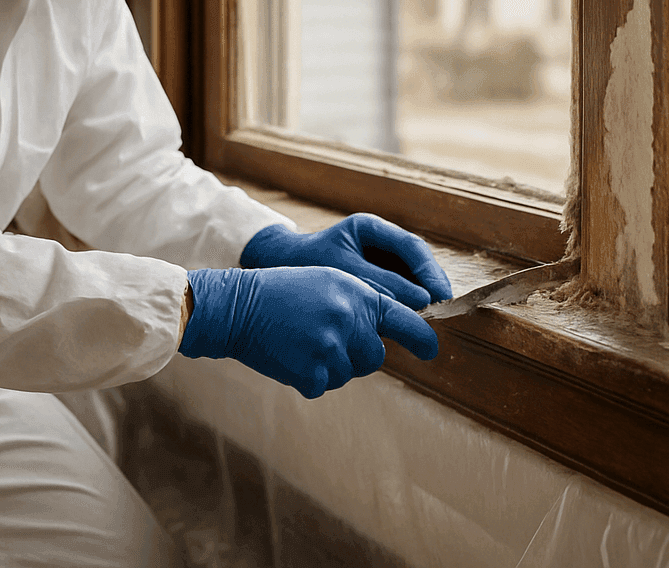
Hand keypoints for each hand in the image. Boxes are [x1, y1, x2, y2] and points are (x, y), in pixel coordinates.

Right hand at [178, 266, 438, 398]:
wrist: (238, 307)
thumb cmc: (282, 291)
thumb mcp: (327, 281)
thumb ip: (361, 303)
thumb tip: (385, 333)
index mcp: (357, 294)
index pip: (405, 320)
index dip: (422, 339)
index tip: (430, 351)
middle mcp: (349, 320)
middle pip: (374, 356)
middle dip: (356, 354)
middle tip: (323, 338)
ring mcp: (331, 348)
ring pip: (348, 374)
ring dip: (330, 366)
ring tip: (301, 341)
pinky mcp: (312, 373)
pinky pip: (322, 386)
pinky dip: (307, 377)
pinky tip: (288, 355)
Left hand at [239, 215, 452, 308]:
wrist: (275, 270)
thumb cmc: (303, 265)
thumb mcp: (342, 271)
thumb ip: (380, 282)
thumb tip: (421, 300)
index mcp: (369, 228)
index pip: (411, 246)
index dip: (429, 271)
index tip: (439, 295)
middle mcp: (378, 242)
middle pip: (416, 261)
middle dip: (431, 284)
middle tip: (442, 307)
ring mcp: (376, 260)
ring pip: (409, 278)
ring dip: (421, 297)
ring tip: (431, 319)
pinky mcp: (372, 280)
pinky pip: (395, 291)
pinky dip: (404, 306)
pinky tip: (409, 324)